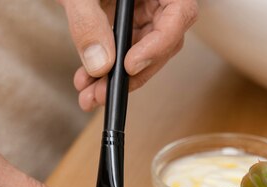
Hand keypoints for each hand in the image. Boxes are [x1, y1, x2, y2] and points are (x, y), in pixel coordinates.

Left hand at [59, 0, 197, 110]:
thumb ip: (87, 22)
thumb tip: (100, 65)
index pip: (180, 12)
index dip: (159, 44)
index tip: (129, 66)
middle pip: (163, 42)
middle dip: (132, 74)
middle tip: (104, 94)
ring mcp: (143, 11)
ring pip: (142, 54)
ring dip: (115, 80)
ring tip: (89, 95)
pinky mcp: (126, 24)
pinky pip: (123, 52)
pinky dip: (105, 70)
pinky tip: (86, 82)